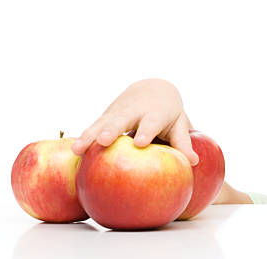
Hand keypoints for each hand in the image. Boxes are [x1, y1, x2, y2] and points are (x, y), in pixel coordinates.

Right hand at [71, 78, 198, 164]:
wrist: (151, 89)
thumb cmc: (168, 114)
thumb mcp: (178, 124)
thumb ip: (183, 142)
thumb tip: (194, 162)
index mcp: (154, 112)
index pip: (150, 122)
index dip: (145, 131)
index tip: (140, 142)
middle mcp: (133, 110)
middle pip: (121, 120)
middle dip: (112, 130)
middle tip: (104, 142)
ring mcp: (116, 112)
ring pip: (101, 124)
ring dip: (89, 136)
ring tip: (78, 150)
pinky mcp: (104, 117)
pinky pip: (92, 128)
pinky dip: (82, 138)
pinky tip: (72, 152)